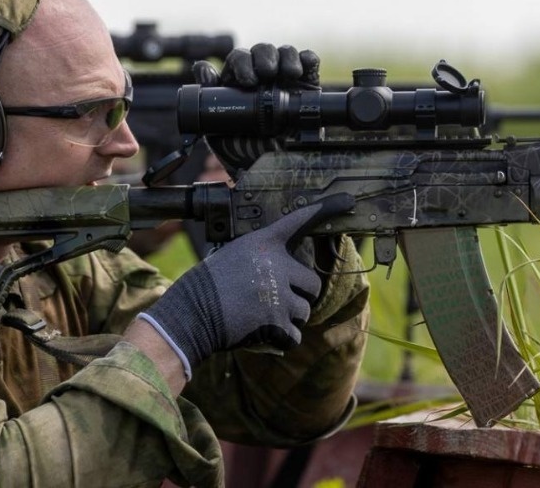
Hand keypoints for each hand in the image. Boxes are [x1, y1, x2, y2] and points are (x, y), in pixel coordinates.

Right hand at [138, 194, 354, 376]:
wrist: (192, 313)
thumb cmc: (208, 286)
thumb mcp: (233, 257)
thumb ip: (262, 261)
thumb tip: (284, 278)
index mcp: (264, 243)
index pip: (299, 220)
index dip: (326, 209)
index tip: (347, 201)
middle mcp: (277, 264)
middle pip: (312, 283)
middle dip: (299, 296)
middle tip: (273, 301)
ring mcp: (279, 292)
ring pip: (304, 312)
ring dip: (289, 319)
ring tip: (259, 316)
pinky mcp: (277, 320)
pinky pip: (294, 336)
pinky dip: (281, 340)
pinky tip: (261, 334)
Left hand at [191, 43, 321, 176]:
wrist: (270, 170)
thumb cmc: (241, 149)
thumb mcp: (217, 127)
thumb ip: (209, 98)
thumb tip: (203, 68)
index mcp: (238, 81)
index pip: (239, 60)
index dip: (242, 63)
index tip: (246, 80)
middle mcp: (261, 76)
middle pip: (262, 52)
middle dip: (264, 58)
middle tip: (267, 74)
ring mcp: (284, 79)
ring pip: (284, 53)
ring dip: (286, 57)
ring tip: (289, 73)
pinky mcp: (306, 85)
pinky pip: (308, 63)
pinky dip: (307, 59)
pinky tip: (305, 66)